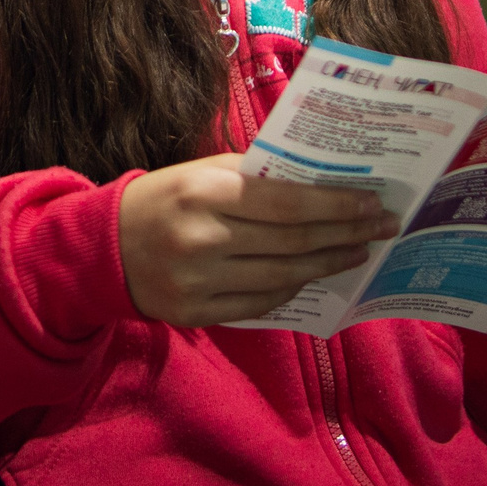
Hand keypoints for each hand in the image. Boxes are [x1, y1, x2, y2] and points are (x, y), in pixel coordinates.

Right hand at [117, 152, 401, 328]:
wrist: (106, 247)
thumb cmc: (166, 197)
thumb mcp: (203, 171)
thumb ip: (256, 176)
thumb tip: (322, 182)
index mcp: (205, 192)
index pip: (286, 203)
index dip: (335, 206)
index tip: (371, 204)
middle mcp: (202, 239)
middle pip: (292, 242)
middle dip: (345, 234)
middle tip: (380, 228)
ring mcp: (199, 282)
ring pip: (282, 277)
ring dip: (326, 264)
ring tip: (356, 252)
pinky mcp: (196, 314)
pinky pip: (259, 304)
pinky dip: (291, 288)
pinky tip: (313, 273)